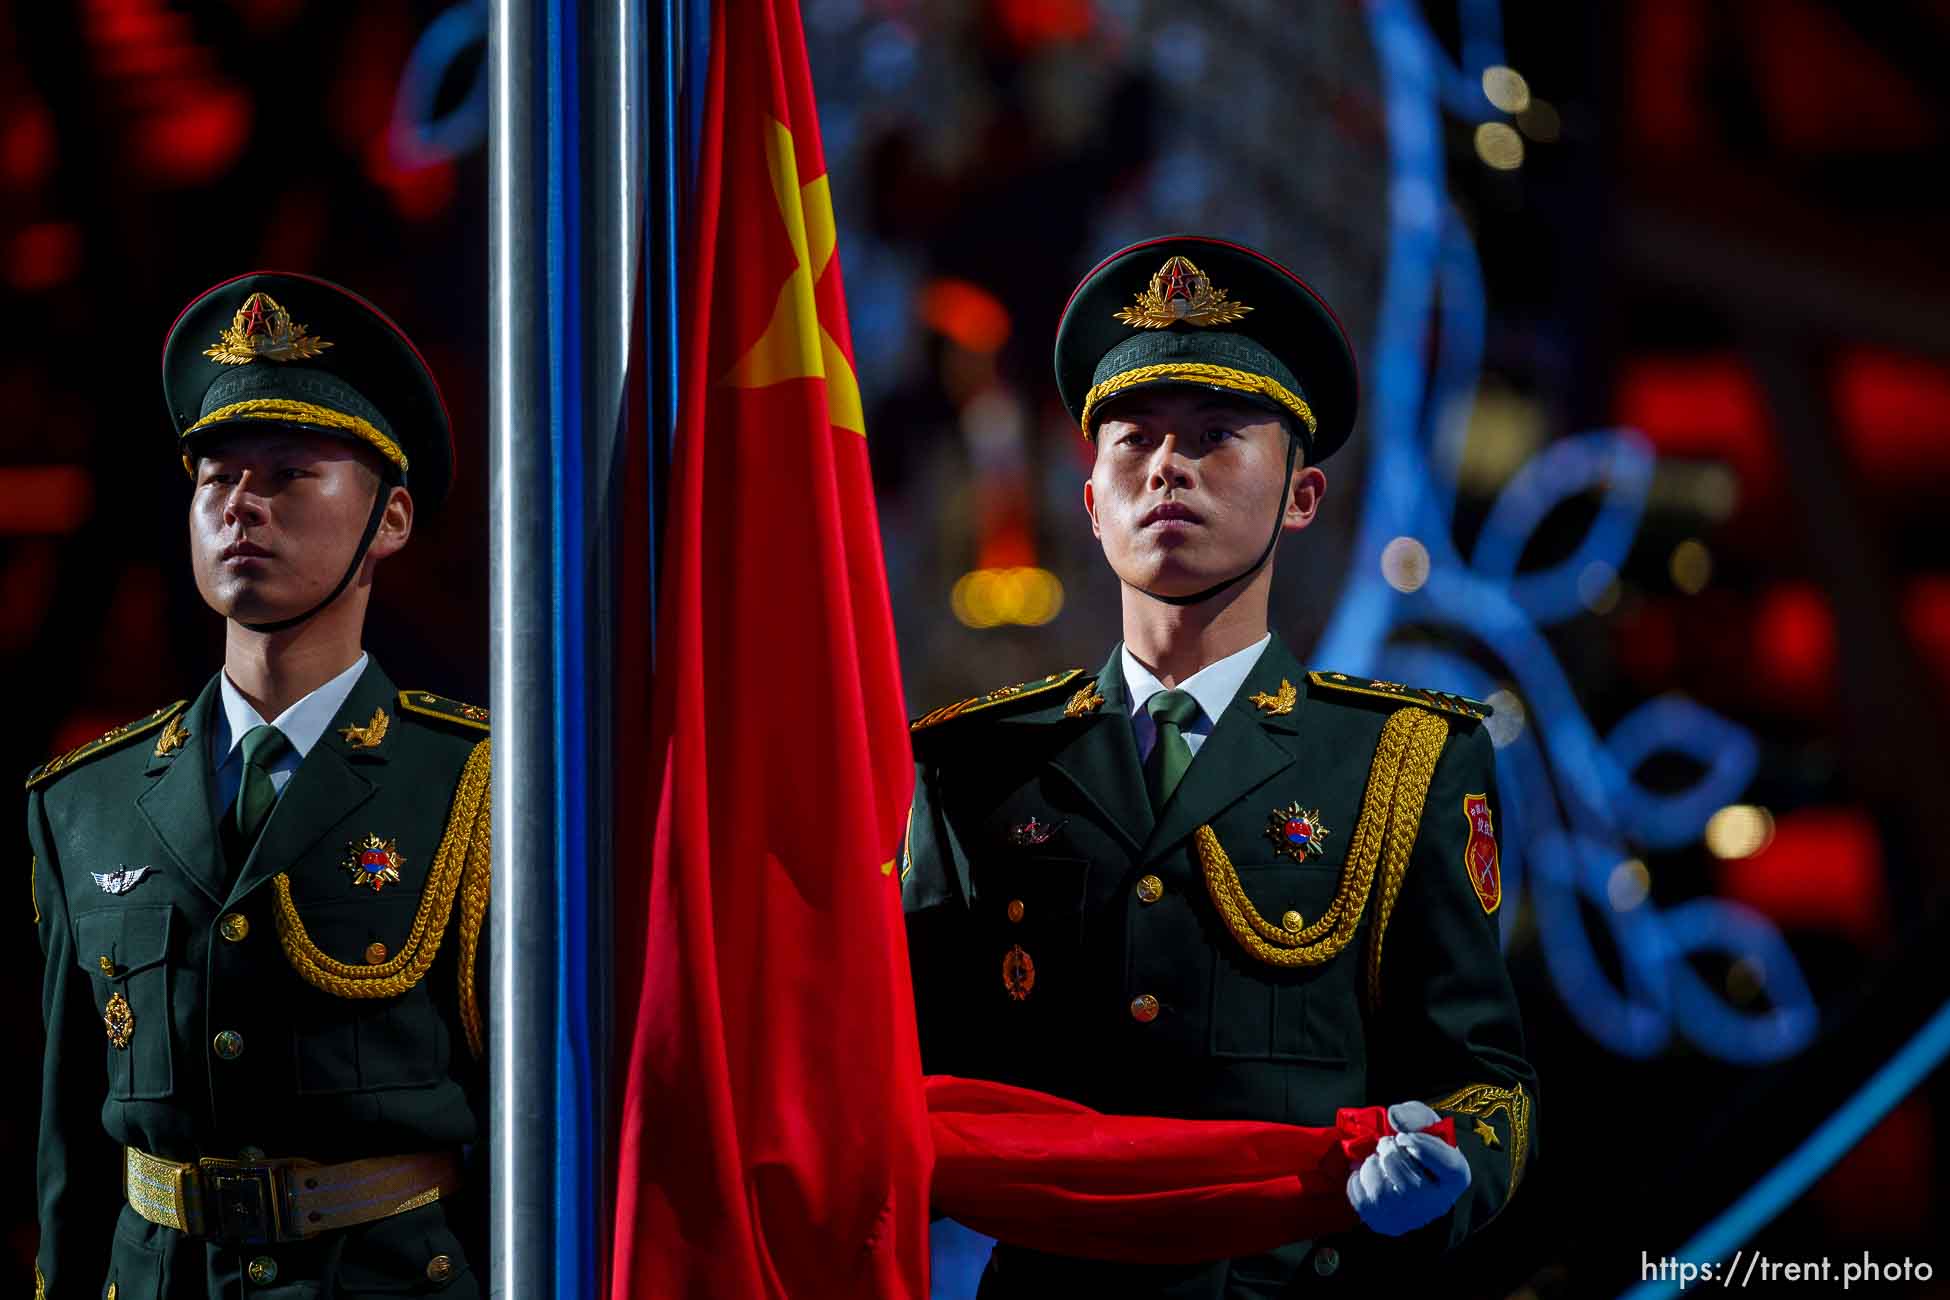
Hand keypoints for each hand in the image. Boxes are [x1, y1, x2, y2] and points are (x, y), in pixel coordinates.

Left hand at [1345, 1101, 1470, 1235]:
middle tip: (1386, 1143)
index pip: (1450, 1169)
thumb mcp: (1423, 1121)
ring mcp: (1411, 1218)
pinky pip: (1363, 1202)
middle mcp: (1438, 1203)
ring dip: (1372, 1167)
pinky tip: (1367, 1172)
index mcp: (1455, 1177)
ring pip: (1383, 1195)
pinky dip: (1357, 1181)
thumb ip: (1414, 1115)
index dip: (1422, 1148)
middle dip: (1390, 1155)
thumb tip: (1395, 1118)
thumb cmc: (1418, 1143)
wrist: (1405, 1166)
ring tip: (1376, 1158)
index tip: (1403, 1137)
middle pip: (1411, 1185)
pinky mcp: (1385, 1223)